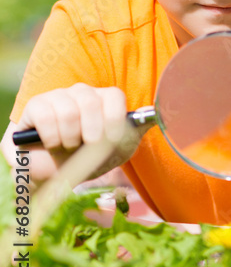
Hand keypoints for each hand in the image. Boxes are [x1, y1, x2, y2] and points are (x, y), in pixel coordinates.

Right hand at [3, 84, 137, 181]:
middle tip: (87, 147)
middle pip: (91, 102)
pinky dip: (52, 137)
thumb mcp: (119, 148)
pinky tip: (52, 144)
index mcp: (105, 99)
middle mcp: (82, 92)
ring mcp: (58, 97)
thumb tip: (158, 114)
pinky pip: (45, 116)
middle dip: (92, 133)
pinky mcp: (36, 106)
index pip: (114, 96)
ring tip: (69, 147)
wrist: (57, 174)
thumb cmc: (91, 159)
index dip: (113, 120)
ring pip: (68, 111)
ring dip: (70, 138)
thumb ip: (135, 130)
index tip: (110, 141)